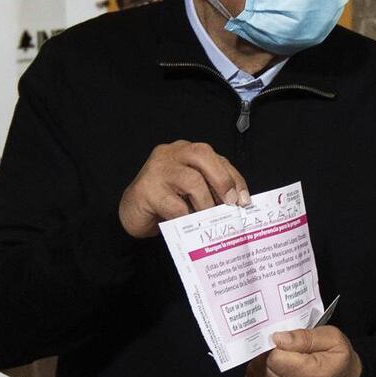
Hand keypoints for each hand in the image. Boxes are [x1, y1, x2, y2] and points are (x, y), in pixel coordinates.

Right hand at [118, 140, 249, 237]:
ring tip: (208, 219)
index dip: (233, 178)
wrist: (131, 215)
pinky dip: (186, 216)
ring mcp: (156, 170)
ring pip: (191, 179)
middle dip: (222, 180)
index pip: (215, 158)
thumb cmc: (164, 203)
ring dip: (205, 203)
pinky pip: (174, 204)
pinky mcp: (146, 190)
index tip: (244, 199)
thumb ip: (209, 189)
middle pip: (202, 155)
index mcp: (184, 151)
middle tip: (231, 204)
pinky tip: (188, 224)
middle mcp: (170, 154)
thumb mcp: (191, 192)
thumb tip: (236, 202)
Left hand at [244, 326, 362, 376]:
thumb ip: (304, 336)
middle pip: (262, 367)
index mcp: (310, 376)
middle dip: (265, 352)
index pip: (274, 358)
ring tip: (277, 357)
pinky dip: (258, 374)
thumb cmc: (338, 358)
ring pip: (255, 375)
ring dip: (260, 363)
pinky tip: (272, 369)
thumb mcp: (331, 337)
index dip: (272, 345)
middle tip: (278, 346)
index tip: (279, 339)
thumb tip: (277, 338)